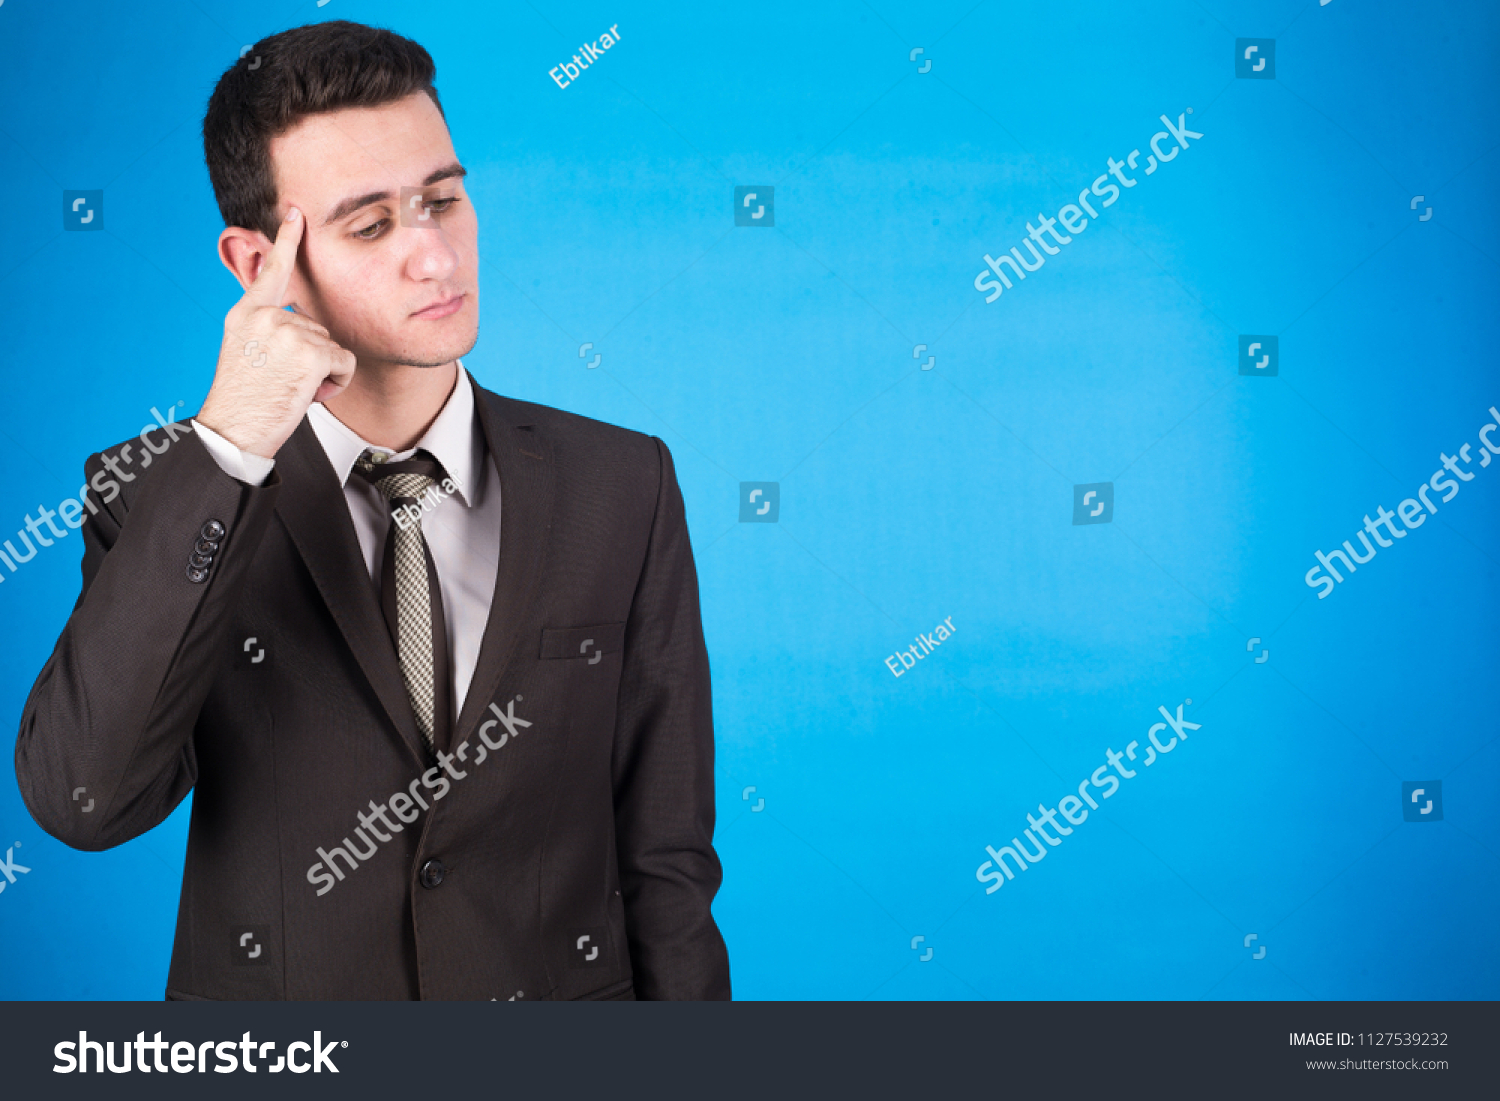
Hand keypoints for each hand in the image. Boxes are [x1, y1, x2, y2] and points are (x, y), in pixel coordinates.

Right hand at [197, 207, 355, 458]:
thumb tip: (293, 316)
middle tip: (283, 381)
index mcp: (245, 314)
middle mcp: (265, 316)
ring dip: (322, 373)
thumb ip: (265, 328)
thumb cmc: (243, 401)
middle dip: (312, 358)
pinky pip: (345, 362)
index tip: (295, 212)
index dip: (285, 240)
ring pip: (332, 346)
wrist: (234, 431)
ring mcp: (288, 332)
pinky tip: (308, 394)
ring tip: (291, 389)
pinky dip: (336, 383)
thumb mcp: (245, 352)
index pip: (271, 270)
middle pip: (316, 326)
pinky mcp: (311, 352)